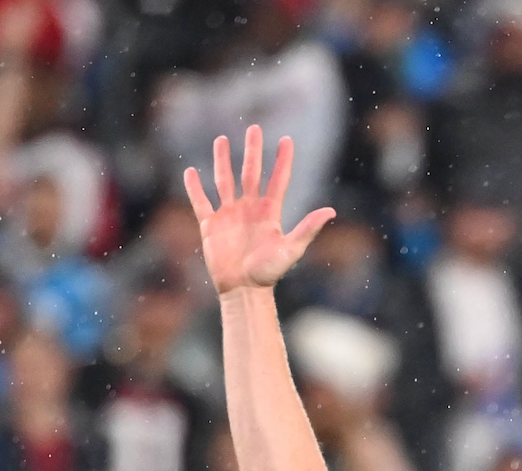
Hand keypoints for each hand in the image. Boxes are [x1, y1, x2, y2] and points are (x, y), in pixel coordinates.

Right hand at [184, 125, 334, 295]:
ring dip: (223, 160)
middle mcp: (249, 209)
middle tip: (254, 128)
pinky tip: (190, 172)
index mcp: (269, 213)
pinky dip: (195, 188)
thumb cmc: (269, 273)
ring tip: (221, 139)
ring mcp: (229, 215)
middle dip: (253, 151)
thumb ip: (308, 228)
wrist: (244, 290)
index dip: (283, 160)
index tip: (286, 140)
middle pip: (251, 172)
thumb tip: (331, 211)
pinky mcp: (211, 226)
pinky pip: (201, 202)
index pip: (277, 180)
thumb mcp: (291, 250)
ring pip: (225, 180)